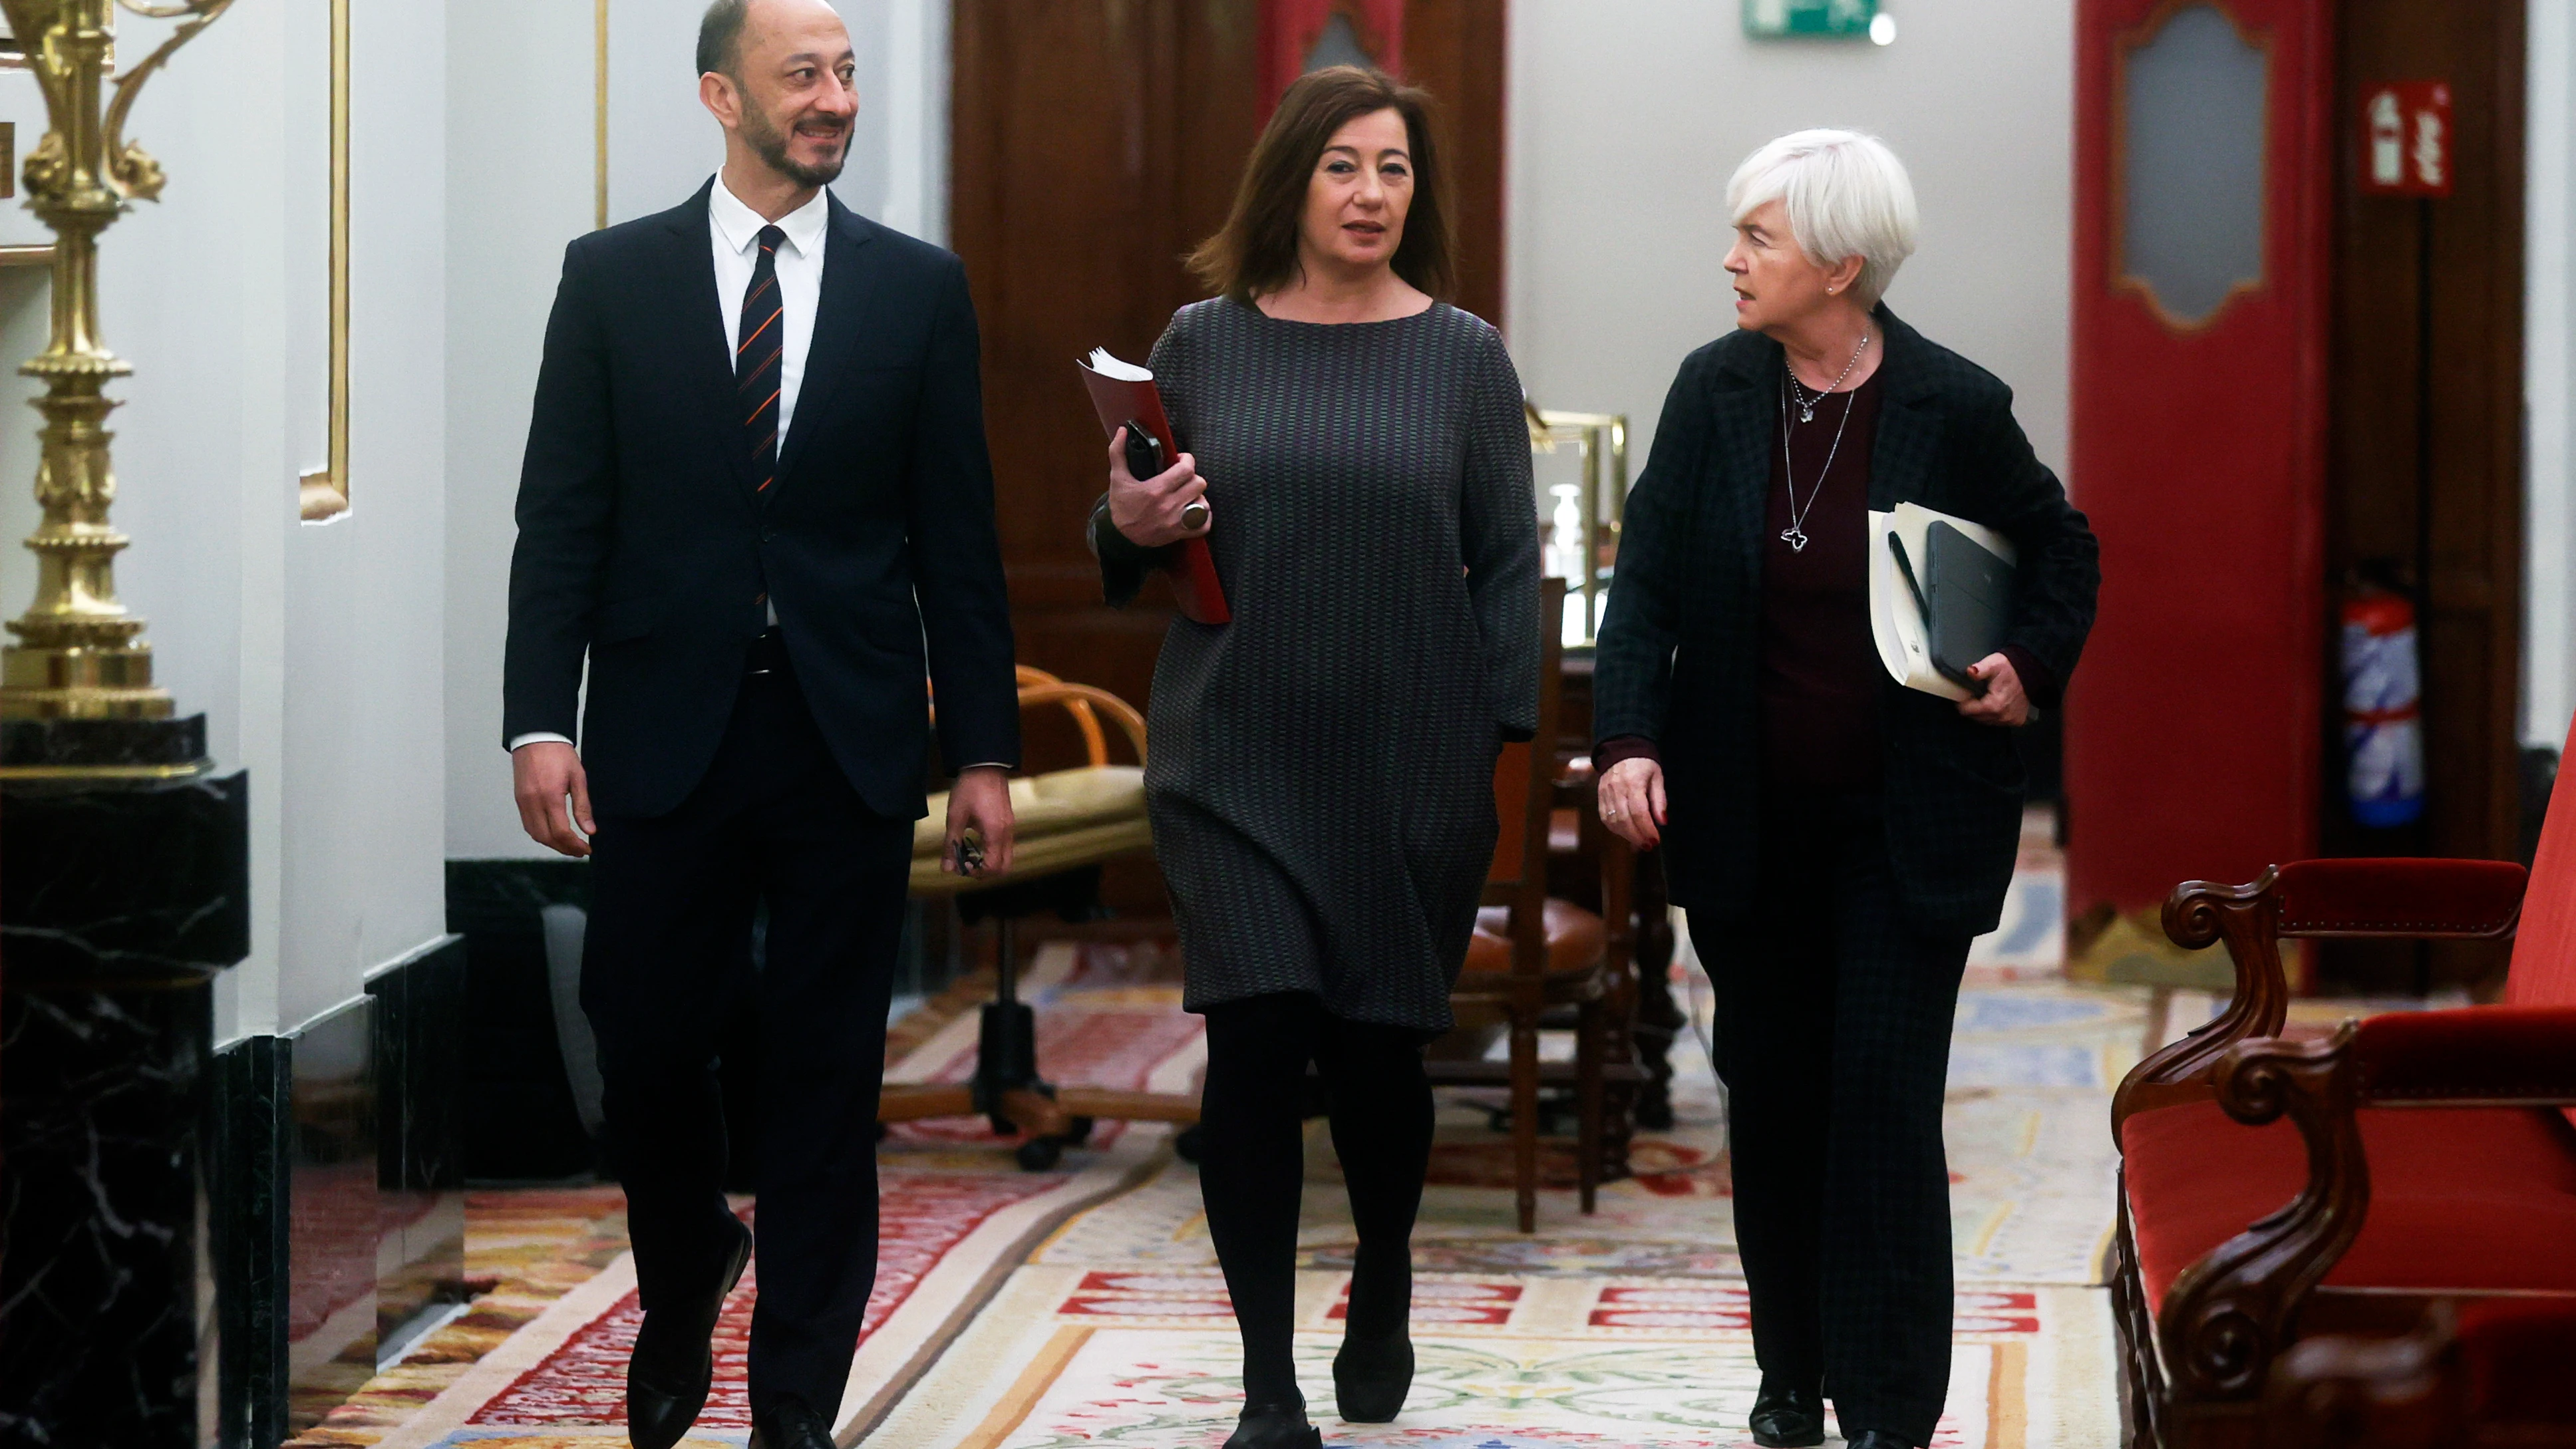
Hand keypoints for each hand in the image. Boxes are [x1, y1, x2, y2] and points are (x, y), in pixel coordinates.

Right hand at [513, 741, 593, 857]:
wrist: (536, 737)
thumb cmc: (560, 754)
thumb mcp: (578, 777)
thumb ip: (583, 806)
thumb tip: (590, 831)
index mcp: (550, 797)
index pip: (561, 832)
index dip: (575, 845)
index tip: (587, 849)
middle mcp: (532, 803)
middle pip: (546, 838)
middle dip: (564, 848)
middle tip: (580, 851)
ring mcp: (522, 802)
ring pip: (535, 834)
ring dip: (552, 844)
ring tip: (568, 846)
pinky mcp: (518, 800)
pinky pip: (528, 825)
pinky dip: (541, 835)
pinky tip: (553, 835)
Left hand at [944, 765, 1015, 877]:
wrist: (985, 765)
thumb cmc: (970, 789)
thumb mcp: (955, 817)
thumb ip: (951, 844)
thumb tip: (947, 868)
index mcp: (995, 833)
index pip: (993, 868)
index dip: (976, 873)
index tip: (961, 864)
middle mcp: (1007, 833)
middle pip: (1004, 868)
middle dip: (985, 872)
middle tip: (967, 863)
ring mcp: (1010, 828)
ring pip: (1006, 857)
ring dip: (989, 861)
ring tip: (970, 852)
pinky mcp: (1008, 822)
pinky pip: (1004, 846)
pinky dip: (992, 851)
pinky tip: (976, 840)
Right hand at [1105, 428, 1212, 548]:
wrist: (1120, 537)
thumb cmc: (1121, 506)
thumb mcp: (1117, 478)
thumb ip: (1118, 452)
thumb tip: (1122, 430)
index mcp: (1156, 489)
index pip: (1187, 469)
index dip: (1187, 460)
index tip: (1181, 460)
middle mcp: (1169, 505)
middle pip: (1199, 484)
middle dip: (1192, 477)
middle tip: (1183, 478)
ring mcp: (1176, 521)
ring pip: (1204, 503)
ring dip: (1198, 497)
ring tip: (1187, 495)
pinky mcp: (1180, 533)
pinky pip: (1204, 525)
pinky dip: (1203, 517)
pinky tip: (1194, 511)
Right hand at [1597, 757, 1666, 850]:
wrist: (1622, 749)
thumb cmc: (1643, 764)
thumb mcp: (1657, 777)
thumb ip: (1659, 800)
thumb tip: (1663, 822)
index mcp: (1633, 783)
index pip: (1639, 812)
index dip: (1647, 829)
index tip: (1656, 840)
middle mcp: (1616, 789)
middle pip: (1624, 820)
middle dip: (1637, 837)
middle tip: (1649, 845)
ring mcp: (1606, 793)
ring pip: (1613, 821)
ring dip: (1627, 836)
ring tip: (1640, 842)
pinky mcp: (1600, 797)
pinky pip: (1605, 818)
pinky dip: (1616, 829)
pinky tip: (1627, 834)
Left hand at [1957, 652, 2029, 726]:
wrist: (2032, 672)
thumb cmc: (2011, 667)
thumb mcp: (1993, 664)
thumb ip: (1980, 669)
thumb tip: (1970, 671)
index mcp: (1994, 705)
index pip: (1967, 711)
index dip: (1963, 702)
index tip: (1964, 695)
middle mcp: (2002, 716)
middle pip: (1976, 718)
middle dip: (1972, 708)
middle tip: (1975, 695)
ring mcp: (2010, 720)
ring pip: (1987, 721)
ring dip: (1983, 713)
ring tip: (1985, 699)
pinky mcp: (2017, 721)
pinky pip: (1999, 722)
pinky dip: (1995, 715)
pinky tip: (1996, 704)